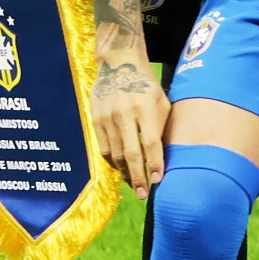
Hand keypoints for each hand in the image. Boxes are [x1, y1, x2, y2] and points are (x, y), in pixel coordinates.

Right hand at [92, 56, 169, 194]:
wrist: (118, 66)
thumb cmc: (147, 86)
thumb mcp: (162, 101)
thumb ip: (162, 126)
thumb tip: (162, 156)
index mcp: (145, 107)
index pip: (150, 141)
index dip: (154, 162)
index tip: (158, 179)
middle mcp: (124, 113)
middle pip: (130, 152)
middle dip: (137, 176)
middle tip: (143, 193)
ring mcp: (107, 117)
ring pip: (115, 153)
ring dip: (125, 172)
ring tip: (134, 184)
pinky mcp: (95, 120)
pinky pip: (103, 148)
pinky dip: (112, 162)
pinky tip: (121, 169)